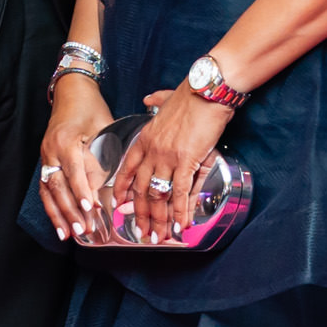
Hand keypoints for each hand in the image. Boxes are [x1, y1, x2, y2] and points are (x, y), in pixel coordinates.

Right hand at [36, 72, 114, 240]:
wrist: (71, 91)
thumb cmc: (90, 107)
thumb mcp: (104, 126)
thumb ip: (105, 153)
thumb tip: (111, 183)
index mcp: (66, 140)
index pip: (73, 170)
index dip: (81, 190)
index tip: (90, 208)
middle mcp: (51, 149)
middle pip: (58, 185)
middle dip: (70, 209)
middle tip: (83, 228)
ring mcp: (44, 156)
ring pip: (48, 191)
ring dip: (58, 214)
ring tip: (68, 234)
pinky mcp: (44, 161)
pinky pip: (45, 188)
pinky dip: (52, 207)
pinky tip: (59, 224)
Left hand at [111, 88, 234, 245]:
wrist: (207, 89)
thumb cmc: (191, 94)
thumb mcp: (166, 97)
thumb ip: (156, 102)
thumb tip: (149, 99)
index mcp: (145, 138)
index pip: (128, 169)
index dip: (123, 190)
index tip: (120, 205)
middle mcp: (152, 150)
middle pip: (141, 189)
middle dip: (140, 214)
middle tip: (141, 233)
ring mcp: (167, 157)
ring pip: (158, 195)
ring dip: (158, 219)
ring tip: (158, 237)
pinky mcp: (186, 161)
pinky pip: (179, 192)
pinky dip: (180, 212)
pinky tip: (180, 226)